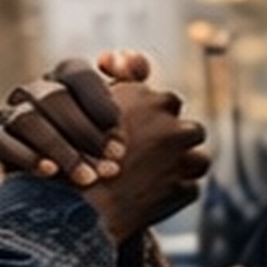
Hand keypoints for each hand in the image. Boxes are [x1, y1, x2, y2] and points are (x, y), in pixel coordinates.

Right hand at [0, 53, 150, 185]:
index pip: (77, 73)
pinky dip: (26, 157)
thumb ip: (132, 81)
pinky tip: (50, 173)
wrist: (68, 196)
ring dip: (62, 150)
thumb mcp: (122, 117)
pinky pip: (1, 142)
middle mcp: (35, 90)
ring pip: (29, 120)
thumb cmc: (100, 150)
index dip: (99, 102)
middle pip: (54, 99)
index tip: (120, 136)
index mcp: (65, 77)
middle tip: (112, 165)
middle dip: (85, 134)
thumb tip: (124, 60)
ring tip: (88, 178)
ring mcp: (10, 113)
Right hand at [80, 80, 208, 243]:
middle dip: (176, 143)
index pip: (168, 103)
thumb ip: (116, 81)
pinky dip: (174, 195)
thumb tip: (122, 59)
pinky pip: (188, 190)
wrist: (68, 207)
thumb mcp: (87, 106)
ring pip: (198, 159)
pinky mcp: (182, 190)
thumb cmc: (69, 153)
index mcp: (145, 98)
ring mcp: (179, 157)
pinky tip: (151, 200)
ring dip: (182, 168)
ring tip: (155, 181)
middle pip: (190, 130)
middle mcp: (168, 123)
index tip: (143, 135)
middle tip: (150, 159)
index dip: (158, 118)